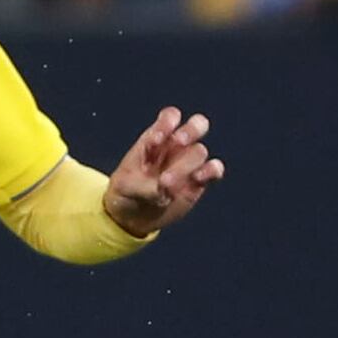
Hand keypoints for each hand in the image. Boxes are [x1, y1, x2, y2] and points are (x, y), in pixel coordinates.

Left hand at [103, 108, 223, 236]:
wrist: (133, 218)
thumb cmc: (125, 195)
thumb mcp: (125, 188)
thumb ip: (144, 186)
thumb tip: (164, 189)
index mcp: (155, 140)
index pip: (169, 118)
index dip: (167, 123)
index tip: (154, 140)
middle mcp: (176, 148)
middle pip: (196, 126)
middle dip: (190, 130)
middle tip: (179, 141)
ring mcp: (189, 164)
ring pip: (200, 151)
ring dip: (186, 164)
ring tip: (166, 183)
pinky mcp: (198, 182)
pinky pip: (213, 170)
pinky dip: (211, 170)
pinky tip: (198, 178)